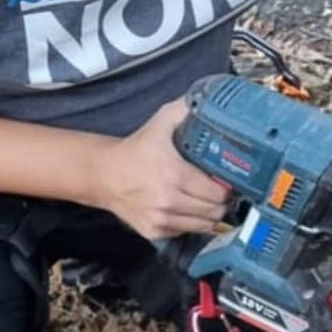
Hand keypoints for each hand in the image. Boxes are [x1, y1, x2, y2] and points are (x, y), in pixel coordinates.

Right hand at [91, 100, 230, 240]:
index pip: (217, 192)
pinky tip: (187, 209)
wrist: (104, 175)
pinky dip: (191, 223)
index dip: (227, 188)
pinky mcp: (154, 231)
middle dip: (222, 202)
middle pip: (215, 211)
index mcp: (174, 174)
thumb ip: (185, 109)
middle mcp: (168, 200)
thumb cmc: (136, 150)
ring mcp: (161, 219)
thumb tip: (206, 99)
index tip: (227, 181)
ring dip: (209, 215)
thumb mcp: (160, 123)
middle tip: (219, 191)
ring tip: (206, 201)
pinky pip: (185, 232)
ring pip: (203, 226)